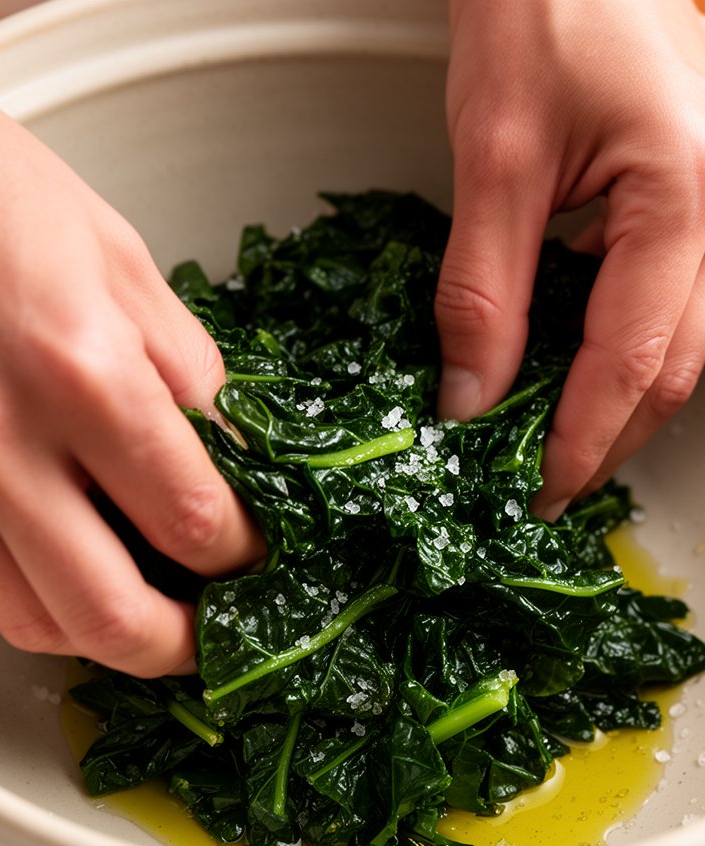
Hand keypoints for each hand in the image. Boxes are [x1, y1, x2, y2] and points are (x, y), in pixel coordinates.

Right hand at [0, 103, 262, 676]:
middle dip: (183, 646)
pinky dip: (45, 603)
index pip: (193, 520)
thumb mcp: (123, 267)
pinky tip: (82, 575)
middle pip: (111, 614)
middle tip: (218, 633)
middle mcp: (3, 444)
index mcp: (81, 374)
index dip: (244, 558)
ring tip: (157, 612)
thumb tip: (234, 460)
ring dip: (110, 636)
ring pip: (36, 623)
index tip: (261, 556)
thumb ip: (188, 377)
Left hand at [436, 0, 704, 517]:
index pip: (635, 358)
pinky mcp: (681, 210)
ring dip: (614, 405)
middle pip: (675, 368)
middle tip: (544, 487)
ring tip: (552, 446)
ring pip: (677, 345)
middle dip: (607, 439)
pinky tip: (565, 374)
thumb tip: (470, 396)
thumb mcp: (494, 158)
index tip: (535, 489)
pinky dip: (612, 354)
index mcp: (686, 196)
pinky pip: (658, 304)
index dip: (581, 437)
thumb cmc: (542, 12)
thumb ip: (483, 291)